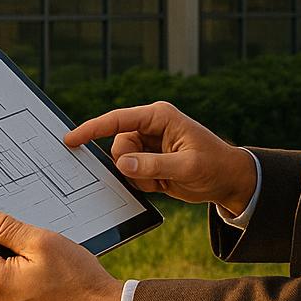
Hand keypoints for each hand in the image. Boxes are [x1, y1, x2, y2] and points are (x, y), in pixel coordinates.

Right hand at [64, 101, 256, 212]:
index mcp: (159, 117)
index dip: (92, 129)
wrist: (229, 181)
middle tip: (154, 177)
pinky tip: (162, 184)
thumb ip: (153, 165)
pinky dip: (142, 183)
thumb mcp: (186, 167)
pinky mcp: (148, 161)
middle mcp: (150, 127)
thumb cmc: (214, 166)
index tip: (71, 139)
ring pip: (122, 162)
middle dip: (129, 165)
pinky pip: (130, 173)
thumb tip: (123, 164)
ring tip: (162, 181)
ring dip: (137, 177)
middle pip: (118, 145)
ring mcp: (148, 144)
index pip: (118, 120)